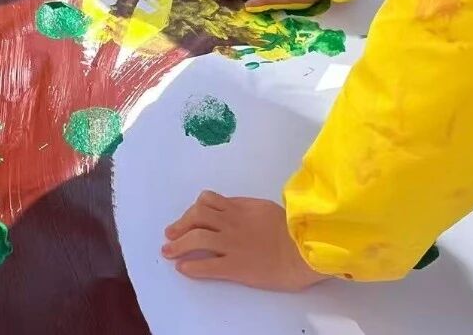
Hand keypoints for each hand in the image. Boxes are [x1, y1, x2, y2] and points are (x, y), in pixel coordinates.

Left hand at [163, 192, 326, 290]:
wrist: (304, 251)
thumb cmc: (294, 231)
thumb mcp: (266, 209)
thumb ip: (247, 210)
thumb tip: (233, 210)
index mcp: (240, 207)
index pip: (208, 202)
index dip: (194, 210)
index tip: (190, 218)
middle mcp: (231, 223)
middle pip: (196, 216)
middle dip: (180, 224)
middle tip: (170, 233)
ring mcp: (231, 244)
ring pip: (196, 238)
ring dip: (178, 245)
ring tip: (168, 251)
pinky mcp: (235, 266)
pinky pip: (207, 265)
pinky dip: (191, 267)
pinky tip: (183, 269)